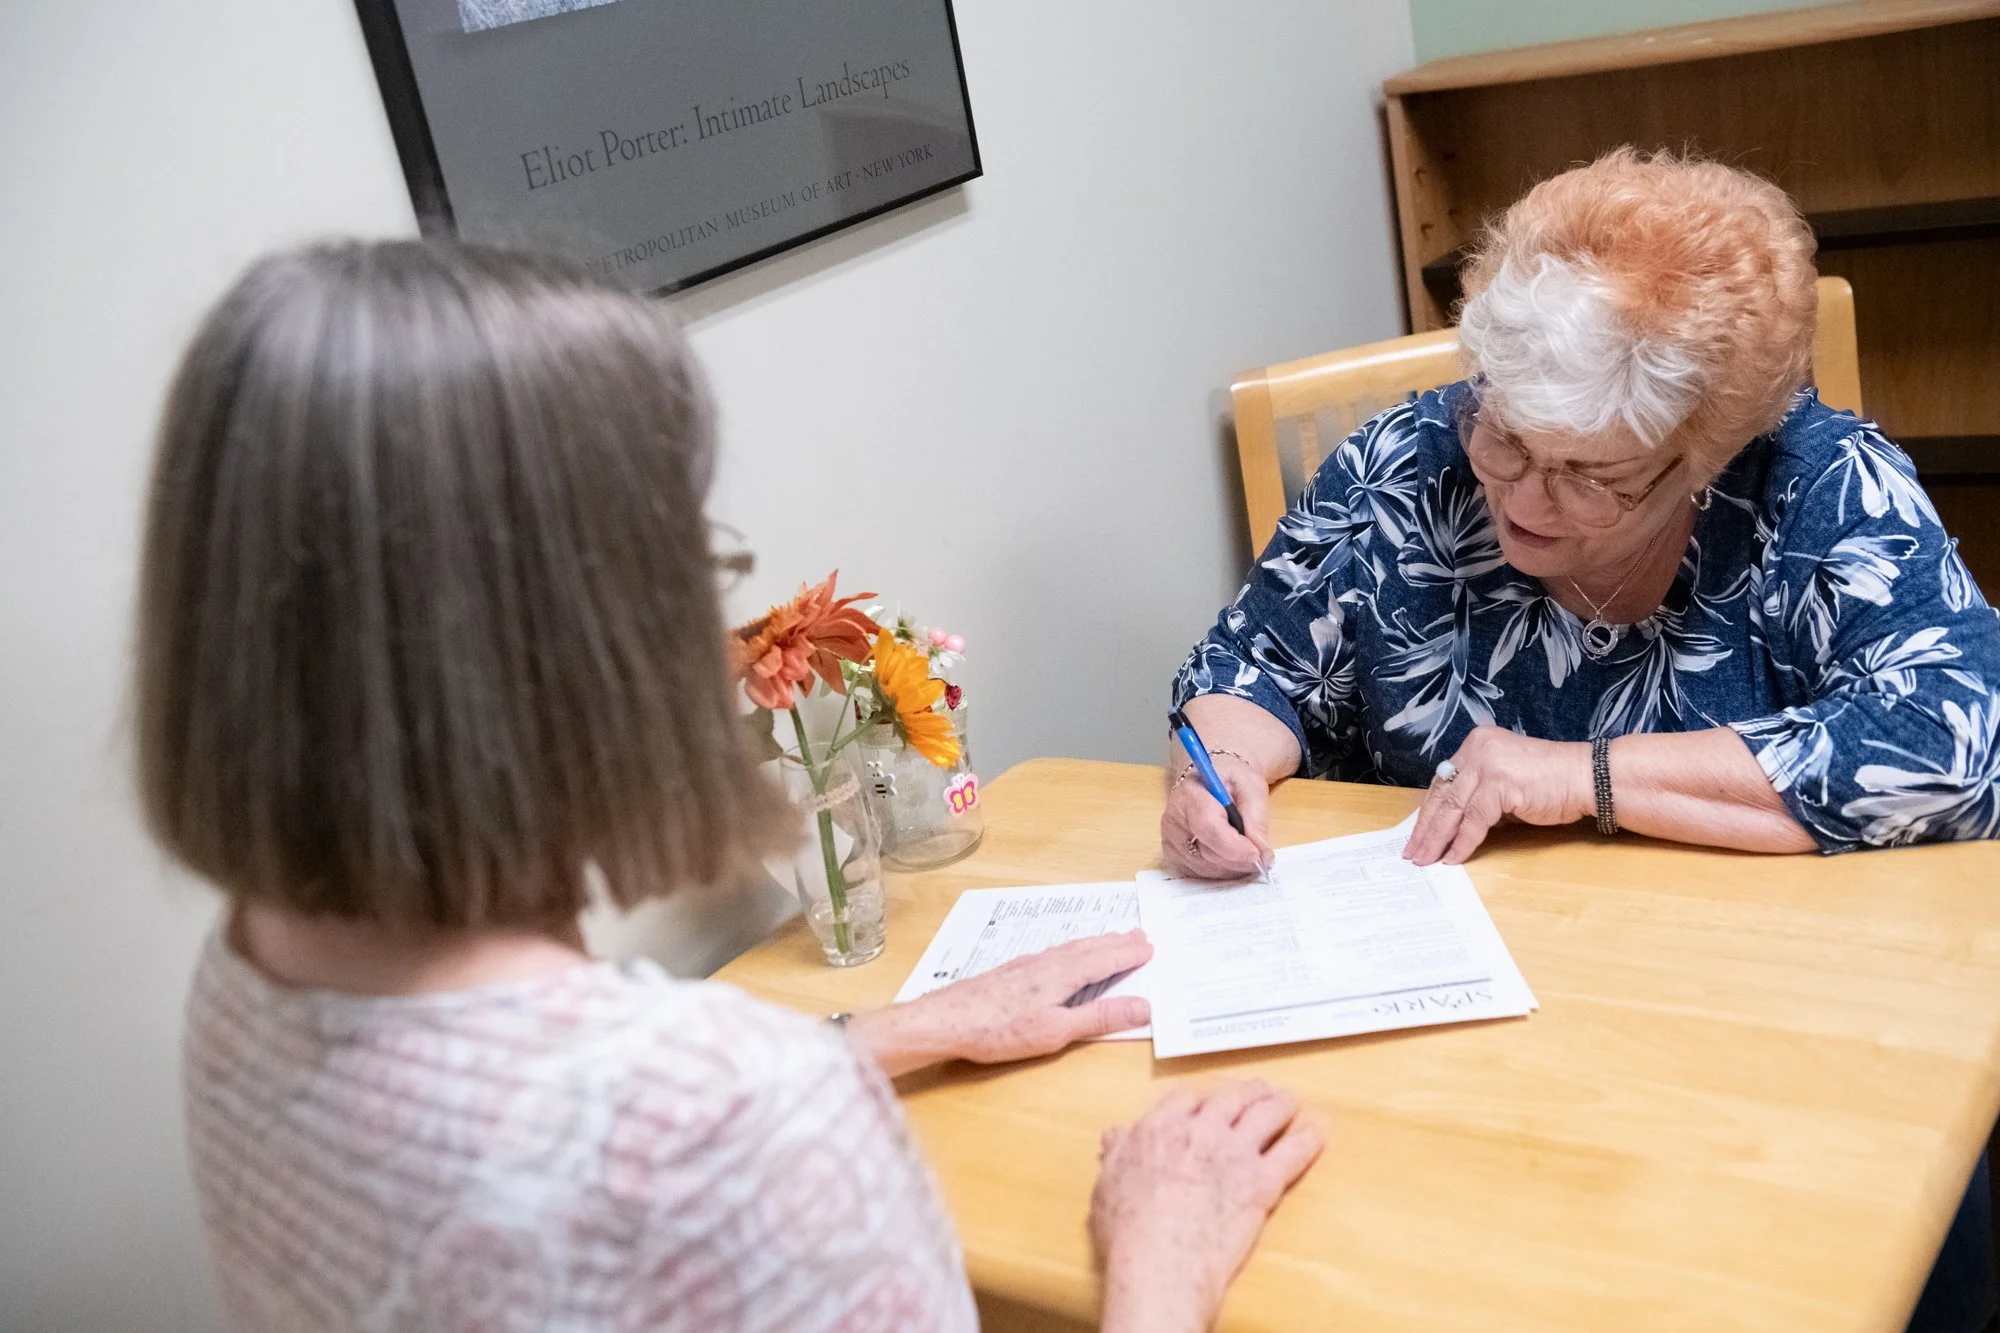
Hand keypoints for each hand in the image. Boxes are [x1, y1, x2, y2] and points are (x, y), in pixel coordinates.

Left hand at [847, 930, 1152, 1076]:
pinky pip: (1053, 953)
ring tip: (1110, 939)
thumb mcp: (1057, 1031)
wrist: (946, 1021)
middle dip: (1115, 943)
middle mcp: (1046, 963)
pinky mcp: (1011, 973)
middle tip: (1139, 935)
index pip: (1104, 960)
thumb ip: (1099, 1017)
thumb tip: (1143, 1006)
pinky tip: (1065, 955)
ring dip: (1095, 943)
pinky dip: (1071, 950)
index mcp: (1062, 975)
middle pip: (1089, 948)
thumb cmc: (1000, 1030)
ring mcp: (1027, 965)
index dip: (1127, 954)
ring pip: (1070, 948)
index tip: (1150, 946)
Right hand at [1092, 1081, 1325, 1332]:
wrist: (1162, 1258)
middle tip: (1258, 1091)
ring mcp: (1234, 1152)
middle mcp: (1200, 1130)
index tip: (1206, 1102)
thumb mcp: (1107, 1183)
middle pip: (1230, 1098)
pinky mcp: (1262, 1181)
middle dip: (1246, 1092)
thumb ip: (1116, 1153)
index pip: (1186, 1098)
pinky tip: (1316, 1134)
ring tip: (1289, 1102)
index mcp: (1160, 1127)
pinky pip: (1292, 1153)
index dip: (1200, 1099)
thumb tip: (1116, 1135)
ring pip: (1265, 1114)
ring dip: (1279, 1105)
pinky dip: (1307, 1141)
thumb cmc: (1129, 1228)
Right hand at [1160, 753, 1272, 879]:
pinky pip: (1201, 874)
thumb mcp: (1250, 786)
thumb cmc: (1229, 779)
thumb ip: (1257, 816)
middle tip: (1261, 854)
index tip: (1258, 854)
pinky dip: (1222, 870)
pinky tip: (1231, 856)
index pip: (1209, 827)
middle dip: (1240, 859)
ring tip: (1246, 851)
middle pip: (1209, 853)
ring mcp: (1170, 841)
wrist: (1208, 781)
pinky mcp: (1173, 856)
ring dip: (1233, 867)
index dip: (1235, 846)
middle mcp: (1173, 820)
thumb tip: (1262, 851)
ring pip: (1207, 868)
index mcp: (1190, 795)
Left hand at [1405, 726, 1592, 865]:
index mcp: (1476, 744)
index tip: (1415, 833)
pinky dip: (1462, 843)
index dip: (1427, 811)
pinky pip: (1474, 821)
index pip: (1443, 781)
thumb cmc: (1550, 783)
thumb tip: (1450, 826)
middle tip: (1412, 852)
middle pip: (1443, 795)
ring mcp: (1488, 764)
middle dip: (1425, 828)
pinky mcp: (1499, 784)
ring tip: (1426, 859)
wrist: (1587, 778)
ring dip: (1437, 839)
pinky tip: (1453, 858)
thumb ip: (1478, 796)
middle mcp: (1478, 749)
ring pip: (1453, 809)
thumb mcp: (1505, 783)